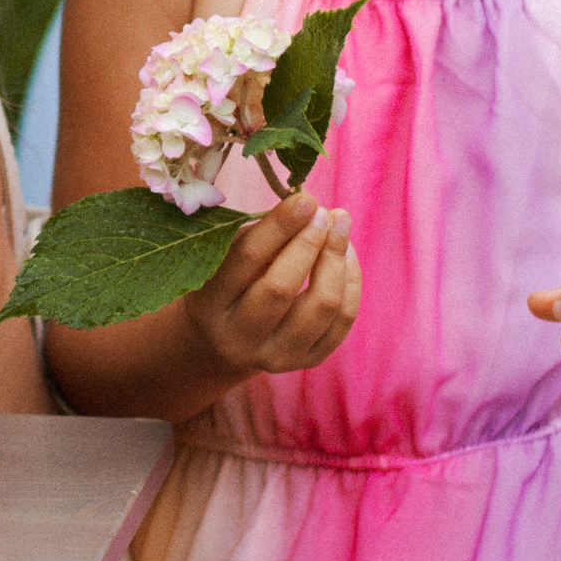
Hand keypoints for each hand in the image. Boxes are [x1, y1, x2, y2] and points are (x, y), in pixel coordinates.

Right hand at [178, 191, 359, 377]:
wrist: (223, 341)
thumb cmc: (226, 282)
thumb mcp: (225, 257)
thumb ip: (259, 235)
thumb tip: (308, 206)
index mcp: (210, 304)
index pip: (247, 260)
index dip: (280, 226)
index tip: (305, 199)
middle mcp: (238, 337)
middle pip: (281, 287)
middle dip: (310, 243)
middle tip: (325, 213)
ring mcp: (275, 356)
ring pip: (320, 308)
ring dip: (336, 260)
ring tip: (339, 228)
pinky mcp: (305, 362)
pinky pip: (341, 322)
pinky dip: (350, 283)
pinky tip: (346, 256)